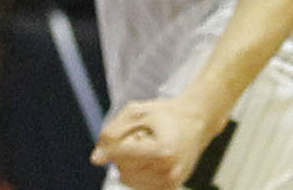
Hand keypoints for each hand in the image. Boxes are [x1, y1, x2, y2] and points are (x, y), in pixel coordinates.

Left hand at [92, 94, 220, 189]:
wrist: (196, 122)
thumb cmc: (166, 114)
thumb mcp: (136, 111)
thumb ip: (113, 133)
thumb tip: (97, 159)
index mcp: (163, 151)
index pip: (120, 155)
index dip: (110, 146)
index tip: (108, 141)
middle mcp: (169, 172)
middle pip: (123, 169)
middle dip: (123, 153)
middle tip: (140, 138)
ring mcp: (171, 184)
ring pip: (128, 180)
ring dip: (130, 164)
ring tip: (146, 149)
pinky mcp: (170, 189)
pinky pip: (138, 185)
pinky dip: (138, 173)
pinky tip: (149, 160)